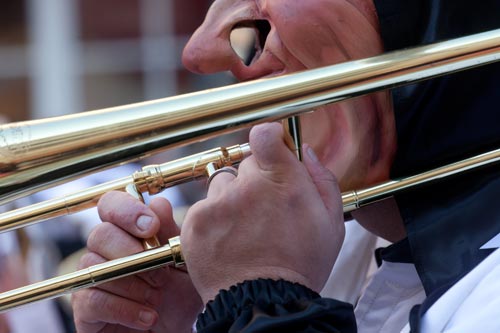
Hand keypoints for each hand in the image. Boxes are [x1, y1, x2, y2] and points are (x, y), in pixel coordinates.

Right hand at [72, 192, 201, 331]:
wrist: (176, 332)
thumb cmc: (180, 294)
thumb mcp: (183, 261)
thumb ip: (170, 233)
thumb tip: (158, 203)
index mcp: (127, 231)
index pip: (110, 204)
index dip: (126, 211)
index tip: (151, 227)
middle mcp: (104, 250)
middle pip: (100, 234)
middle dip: (133, 254)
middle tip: (161, 275)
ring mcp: (91, 278)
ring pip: (95, 266)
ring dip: (132, 284)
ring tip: (157, 299)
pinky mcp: (84, 308)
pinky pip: (93, 300)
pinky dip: (125, 309)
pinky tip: (148, 317)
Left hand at [181, 122, 344, 303]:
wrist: (264, 305)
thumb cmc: (300, 265)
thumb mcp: (331, 223)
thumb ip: (321, 179)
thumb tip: (305, 151)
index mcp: (283, 182)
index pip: (264, 134)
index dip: (269, 138)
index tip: (271, 146)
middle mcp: (247, 187)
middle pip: (247, 164)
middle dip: (257, 180)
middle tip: (265, 210)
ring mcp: (217, 204)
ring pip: (223, 185)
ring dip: (233, 200)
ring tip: (245, 230)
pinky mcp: (195, 222)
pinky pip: (204, 207)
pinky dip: (215, 219)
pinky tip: (229, 241)